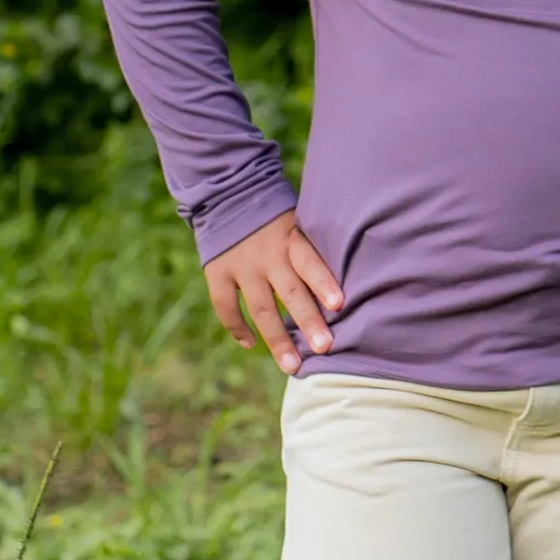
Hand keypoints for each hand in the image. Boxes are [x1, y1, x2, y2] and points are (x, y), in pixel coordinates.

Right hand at [203, 209, 344, 375]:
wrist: (229, 194)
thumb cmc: (276, 216)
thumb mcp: (299, 220)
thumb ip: (312, 249)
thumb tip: (342, 288)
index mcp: (291, 237)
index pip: (310, 261)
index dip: (323, 283)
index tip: (339, 305)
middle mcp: (266, 254)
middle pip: (290, 292)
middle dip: (308, 322)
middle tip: (325, 347)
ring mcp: (241, 266)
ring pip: (260, 309)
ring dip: (277, 339)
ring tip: (292, 366)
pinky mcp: (217, 273)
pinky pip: (226, 307)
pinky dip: (238, 328)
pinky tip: (250, 344)